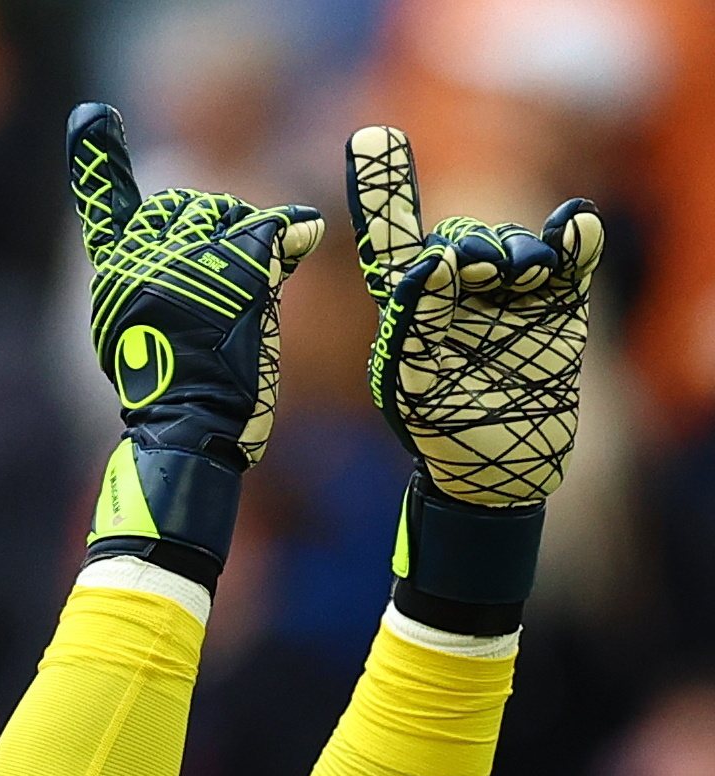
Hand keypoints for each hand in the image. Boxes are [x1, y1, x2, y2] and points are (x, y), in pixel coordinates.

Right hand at [68, 102, 323, 472]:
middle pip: (187, 203)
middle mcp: (144, 256)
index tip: (92, 117)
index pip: (105, 209)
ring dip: (248, 241)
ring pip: (230, 214)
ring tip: (246, 298)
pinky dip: (293, 229)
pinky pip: (272, 227)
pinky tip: (303, 232)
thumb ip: (159, 283)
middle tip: (225, 281)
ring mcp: (189, 259)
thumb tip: (198, 247)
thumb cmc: (174, 397)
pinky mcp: (236, 269)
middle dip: (213, 227)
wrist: (190, 429)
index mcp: (115, 275)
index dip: (96, 162)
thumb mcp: (142, 338)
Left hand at [346, 125, 603, 506]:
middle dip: (474, 246)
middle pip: (466, 235)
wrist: (504, 471)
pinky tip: (574, 228)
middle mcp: (461, 286)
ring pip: (517, 244)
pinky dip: (575, 237)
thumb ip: (416, 321)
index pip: (391, 237)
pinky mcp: (561, 298)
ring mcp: (513, 290)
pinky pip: (572, 251)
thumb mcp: (414, 384)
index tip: (369, 136)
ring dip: (519, 253)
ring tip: (522, 281)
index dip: (382, 188)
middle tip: (481, 270)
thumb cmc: (444, 432)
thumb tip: (435, 258)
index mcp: (412, 302)